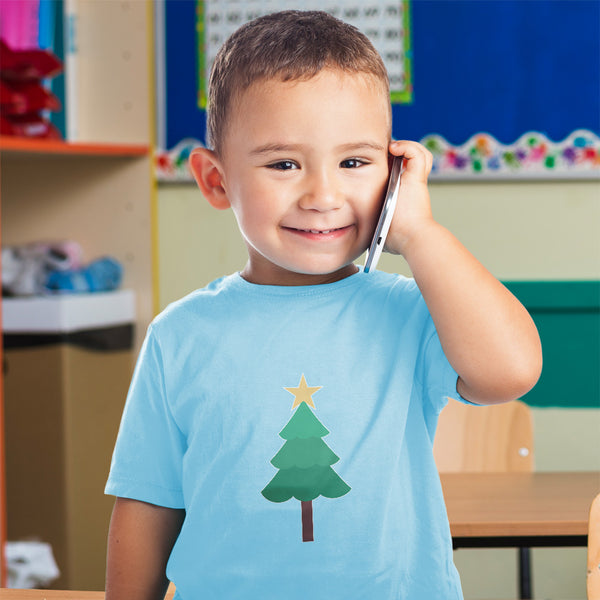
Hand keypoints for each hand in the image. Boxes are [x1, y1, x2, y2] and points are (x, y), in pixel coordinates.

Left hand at [384, 140, 434, 256]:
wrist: (410, 238)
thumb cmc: (395, 238)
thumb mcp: (381, 229)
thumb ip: (375, 224)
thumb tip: (365, 234)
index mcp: (404, 194)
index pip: (402, 172)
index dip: (393, 165)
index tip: (376, 164)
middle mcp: (412, 185)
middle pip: (414, 160)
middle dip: (400, 152)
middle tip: (383, 152)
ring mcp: (416, 180)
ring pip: (419, 154)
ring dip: (407, 147)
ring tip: (392, 149)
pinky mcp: (417, 178)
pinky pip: (416, 153)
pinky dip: (407, 147)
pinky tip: (394, 149)